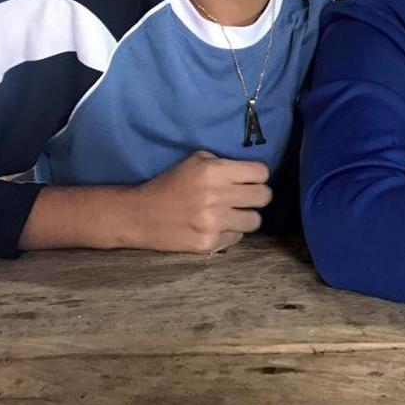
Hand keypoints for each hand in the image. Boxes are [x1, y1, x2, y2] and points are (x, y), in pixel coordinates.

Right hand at [123, 151, 271, 252]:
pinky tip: (216, 227)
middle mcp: (217, 196)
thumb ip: (223, 163)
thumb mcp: (195, 161)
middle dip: (257, 196)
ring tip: (233, 214)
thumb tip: (249, 173)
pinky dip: (229, 232)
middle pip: (264, 197)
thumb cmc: (169, 183)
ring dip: (246, 216)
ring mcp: (214, 223)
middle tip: (245, 197)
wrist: (140, 215)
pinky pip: (237, 238)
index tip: (250, 179)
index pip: (261, 173)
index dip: (257, 176)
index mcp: (214, 172)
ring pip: (255, 220)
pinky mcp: (209, 243)